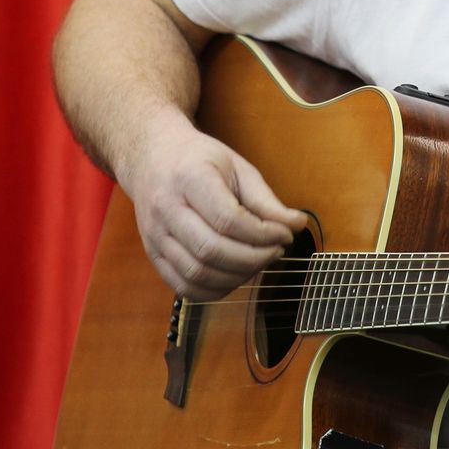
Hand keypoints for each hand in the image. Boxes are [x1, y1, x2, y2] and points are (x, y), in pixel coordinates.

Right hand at [121, 111, 306, 301]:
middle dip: (254, 258)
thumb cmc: (199, 160)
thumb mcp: (237, 167)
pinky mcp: (152, 255)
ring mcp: (154, 235)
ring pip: (197, 273)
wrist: (152, 158)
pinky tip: (235, 275)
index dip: (263, 234)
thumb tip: (296, 225)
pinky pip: (183, 286)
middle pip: (212, 250)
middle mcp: (165, 208)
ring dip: (237, 276)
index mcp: (188, 178)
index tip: (286, 234)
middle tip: (276, 251)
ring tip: (258, 261)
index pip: (228, 219)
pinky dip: (214, 290)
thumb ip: (265, 199)